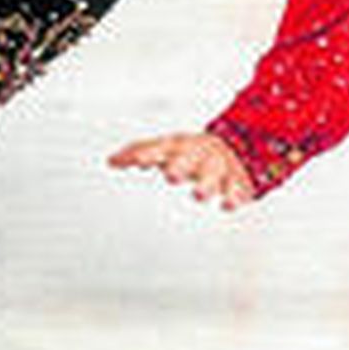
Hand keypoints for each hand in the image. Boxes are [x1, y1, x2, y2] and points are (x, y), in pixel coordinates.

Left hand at [108, 132, 255, 210]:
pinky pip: (238, 188)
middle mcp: (197, 153)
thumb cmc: (189, 151)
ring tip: (198, 194)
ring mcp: (218, 166)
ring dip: (206, 184)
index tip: (138, 161)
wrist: (233, 147)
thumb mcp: (165, 148)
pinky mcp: (237, 180)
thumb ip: (137, 153)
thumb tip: (110, 161)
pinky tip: (226, 205)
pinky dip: (233, 196)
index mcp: (177, 145)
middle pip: (190, 158)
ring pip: (214, 173)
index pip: (161, 147)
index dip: (149, 153)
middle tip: (171, 176)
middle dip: (180, 166)